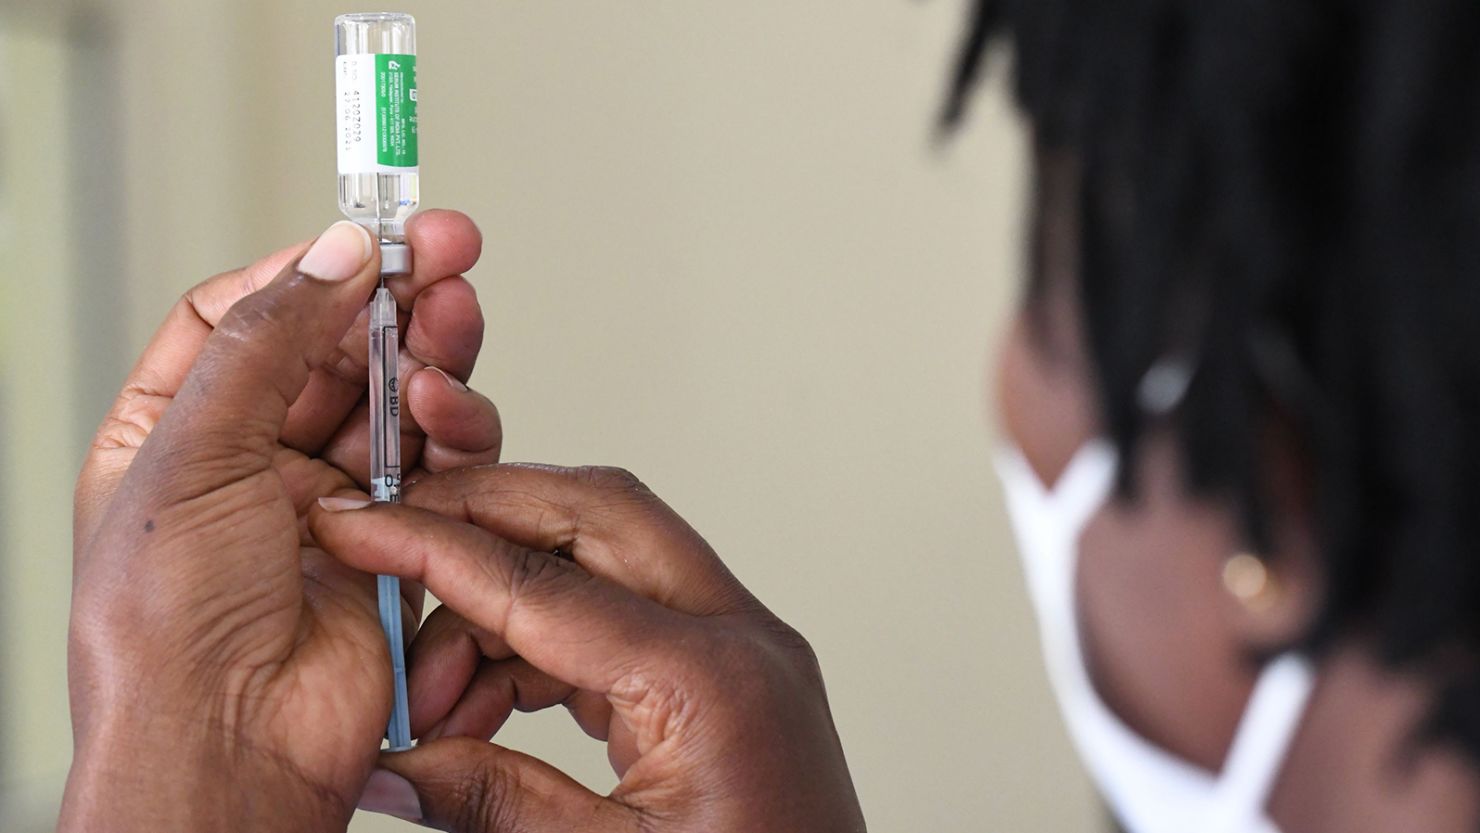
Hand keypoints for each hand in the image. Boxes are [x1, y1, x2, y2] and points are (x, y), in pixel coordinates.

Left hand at [62, 213, 501, 831]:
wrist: (232, 747)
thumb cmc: (167, 631)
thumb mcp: (189, 455)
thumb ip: (265, 343)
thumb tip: (329, 256)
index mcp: (178, 432)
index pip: (245, 316)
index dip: (308, 270)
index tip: (367, 232)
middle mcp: (257, 462)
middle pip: (340, 350)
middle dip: (395, 299)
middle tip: (446, 250)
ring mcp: (332, 502)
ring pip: (399, 401)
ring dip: (432, 359)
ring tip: (452, 325)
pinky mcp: (399, 541)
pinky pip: (443, 467)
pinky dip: (456, 435)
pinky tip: (450, 415)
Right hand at [310, 464, 867, 831]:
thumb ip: (493, 806)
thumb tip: (391, 765)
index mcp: (713, 680)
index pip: (545, 580)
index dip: (435, 548)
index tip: (361, 524)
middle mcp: (740, 642)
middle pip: (596, 519)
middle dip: (483, 520)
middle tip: (391, 548)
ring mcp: (739, 658)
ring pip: (606, 565)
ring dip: (505, 607)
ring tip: (432, 698)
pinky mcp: (723, 687)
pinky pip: (622, 625)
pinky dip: (543, 647)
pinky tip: (485, 701)